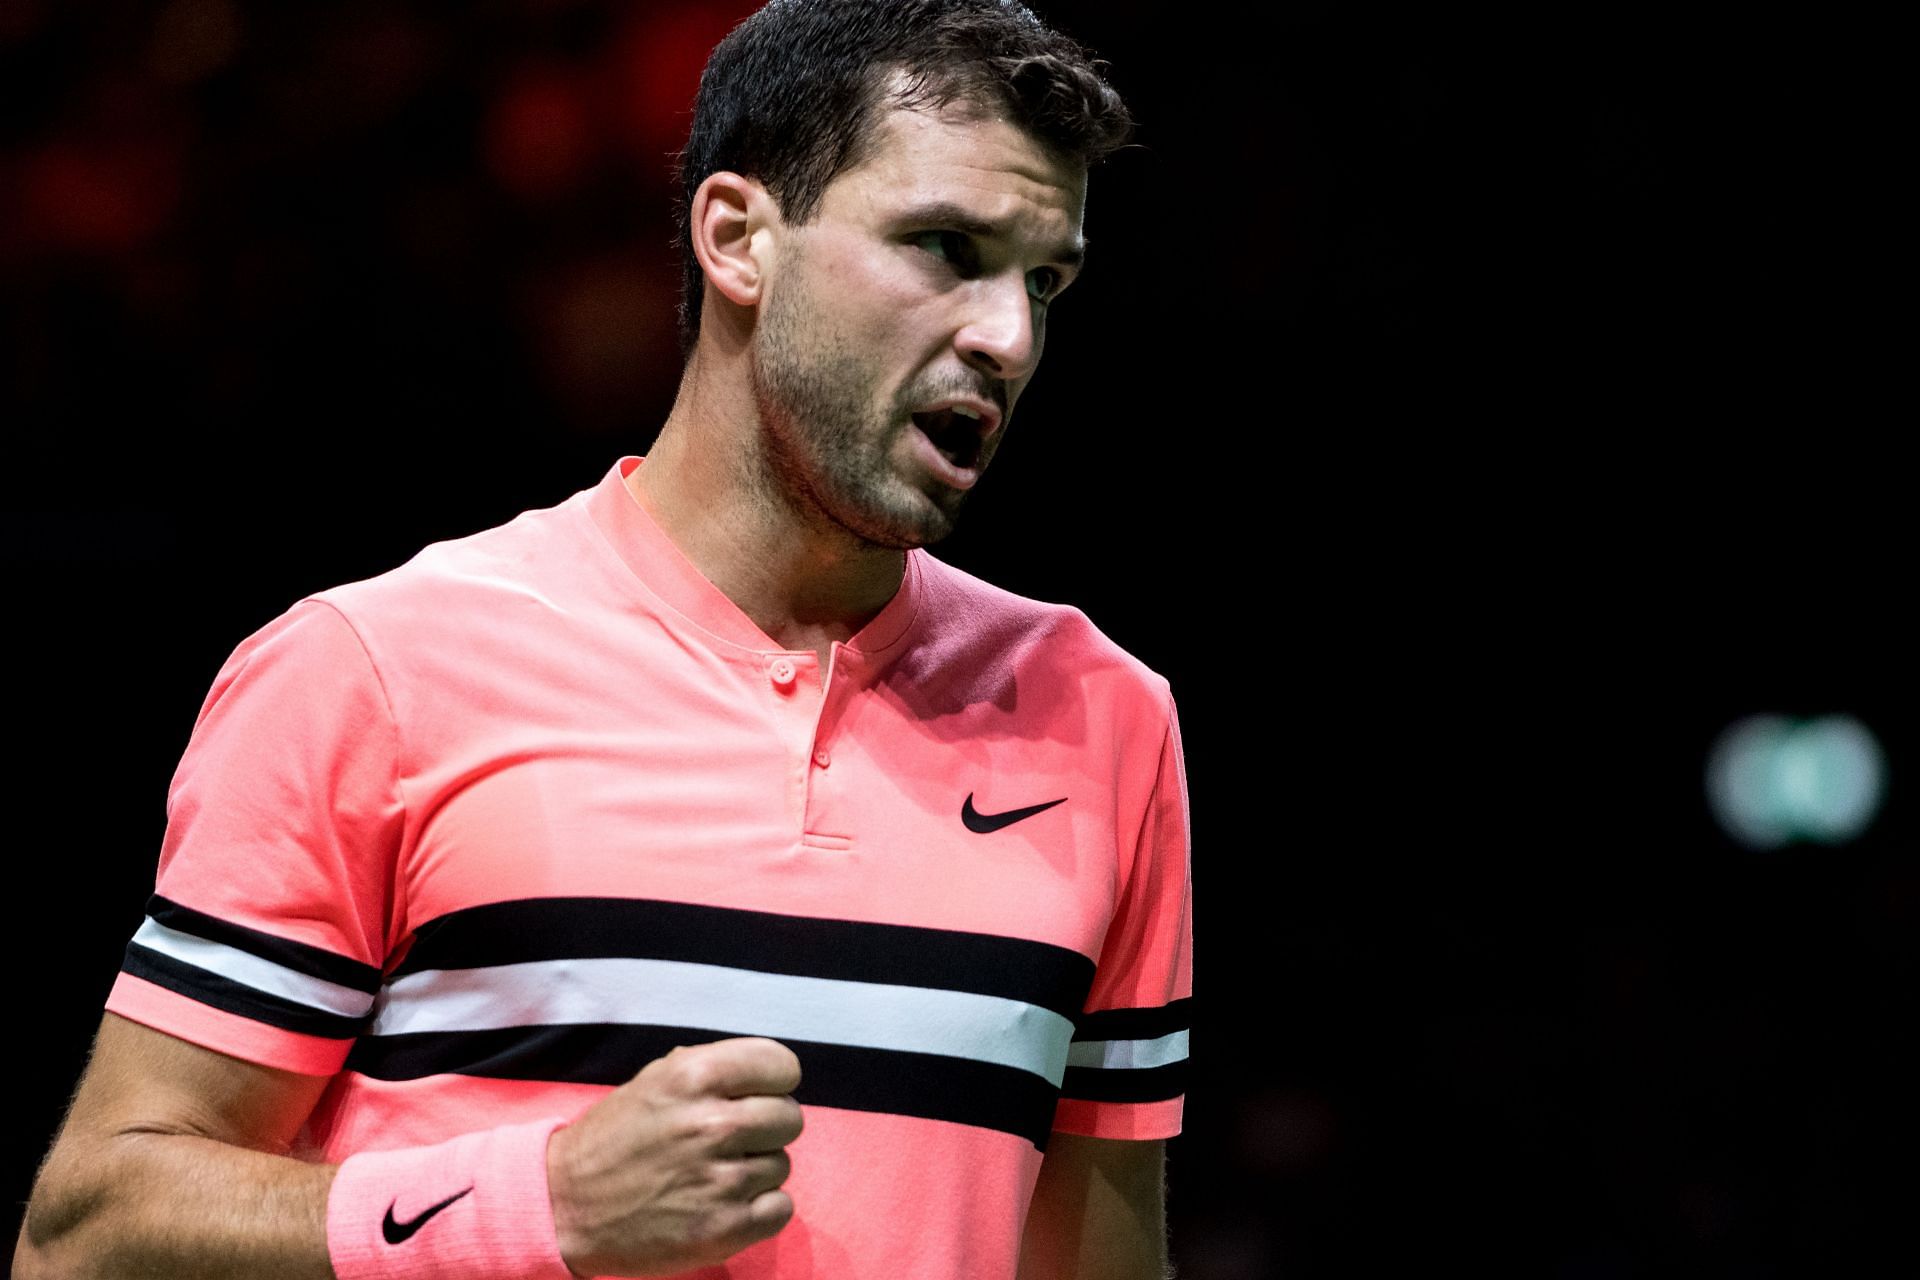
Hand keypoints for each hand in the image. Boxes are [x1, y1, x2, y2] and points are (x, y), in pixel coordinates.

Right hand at [545, 1037, 803, 1276]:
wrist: (564, 1206)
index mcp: (694, 1076)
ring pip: (782, 1164)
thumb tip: (764, 1073)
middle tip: (730, 1142)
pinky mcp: (724, 1230)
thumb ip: (711, 1069)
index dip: (772, 1082)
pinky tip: (724, 1203)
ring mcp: (720, 1181)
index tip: (755, 1095)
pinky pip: (781, 1209)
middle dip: (765, 1128)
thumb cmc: (614, 1139)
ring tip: (711, 1175)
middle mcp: (712, 1125)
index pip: (782, 1066)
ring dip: (755, 1171)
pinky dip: (760, 1209)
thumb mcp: (655, 1081)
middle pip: (789, 1117)